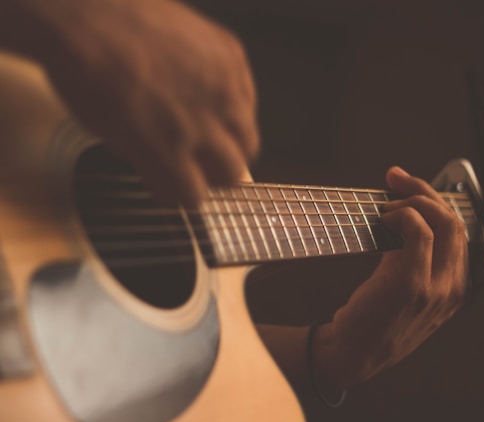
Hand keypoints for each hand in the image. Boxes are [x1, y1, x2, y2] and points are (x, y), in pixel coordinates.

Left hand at [29, 0, 258, 204]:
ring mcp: (223, 88)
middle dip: (217, 175)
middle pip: (233, 173)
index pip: (195, 197)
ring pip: (249, 140)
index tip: (181, 187)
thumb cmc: (89, 73)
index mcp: (168, 149)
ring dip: (232, 145)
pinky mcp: (232, 57)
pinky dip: (236, 107)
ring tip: (212, 131)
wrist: (92, 13)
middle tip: (203, 164)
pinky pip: (249, 97)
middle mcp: (204, 122)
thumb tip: (170, 181)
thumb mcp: (111, 137)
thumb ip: (150, 165)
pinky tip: (213, 98)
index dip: (186, 194)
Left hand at [313, 166, 466, 393]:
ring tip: (386, 205)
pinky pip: (418, 232)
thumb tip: (402, 220)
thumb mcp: (404, 292)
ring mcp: (435, 287)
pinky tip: (384, 220)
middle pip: (455, 221)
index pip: (458, 232)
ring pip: (442, 222)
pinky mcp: (410, 284)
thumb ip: (412, 260)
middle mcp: (452, 288)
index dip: (435, 203)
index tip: (408, 186)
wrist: (353, 354)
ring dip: (412, 201)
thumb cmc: (372, 319)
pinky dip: (402, 215)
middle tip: (397, 179)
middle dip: (426, 191)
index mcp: (453, 288)